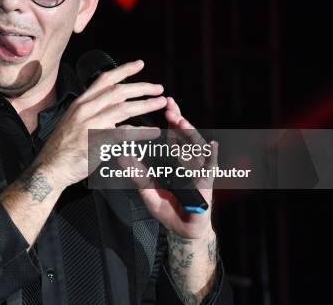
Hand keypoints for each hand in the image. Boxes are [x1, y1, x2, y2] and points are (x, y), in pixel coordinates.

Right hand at [38, 60, 165, 189]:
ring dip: (145, 104)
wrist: (50, 167)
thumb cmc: (62, 148)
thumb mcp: (75, 122)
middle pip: (118, 91)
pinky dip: (140, 132)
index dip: (124, 70)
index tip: (140, 64)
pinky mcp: (96, 141)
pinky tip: (153, 131)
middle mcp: (85, 109)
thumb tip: (117, 109)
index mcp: (80, 103)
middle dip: (141, 87)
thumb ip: (94, 113)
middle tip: (159, 88)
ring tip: (161, 103)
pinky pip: (123, 133)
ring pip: (123, 108)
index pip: (104, 80)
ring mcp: (90, 124)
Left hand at [137, 97, 216, 239]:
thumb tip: (121, 156)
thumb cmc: (167, 206)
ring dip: (190, 134)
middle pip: (187, 136)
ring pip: (197, 148)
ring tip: (181, 123)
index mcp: (177, 158)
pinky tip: (211, 145)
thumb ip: (137, 173)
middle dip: (179, 121)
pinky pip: (211, 167)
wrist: (182, 228)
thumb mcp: (148, 189)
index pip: (175, 134)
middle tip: (170, 110)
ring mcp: (200, 170)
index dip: (172, 118)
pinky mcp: (207, 183)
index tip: (166, 105)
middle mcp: (190, 160)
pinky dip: (212, 155)